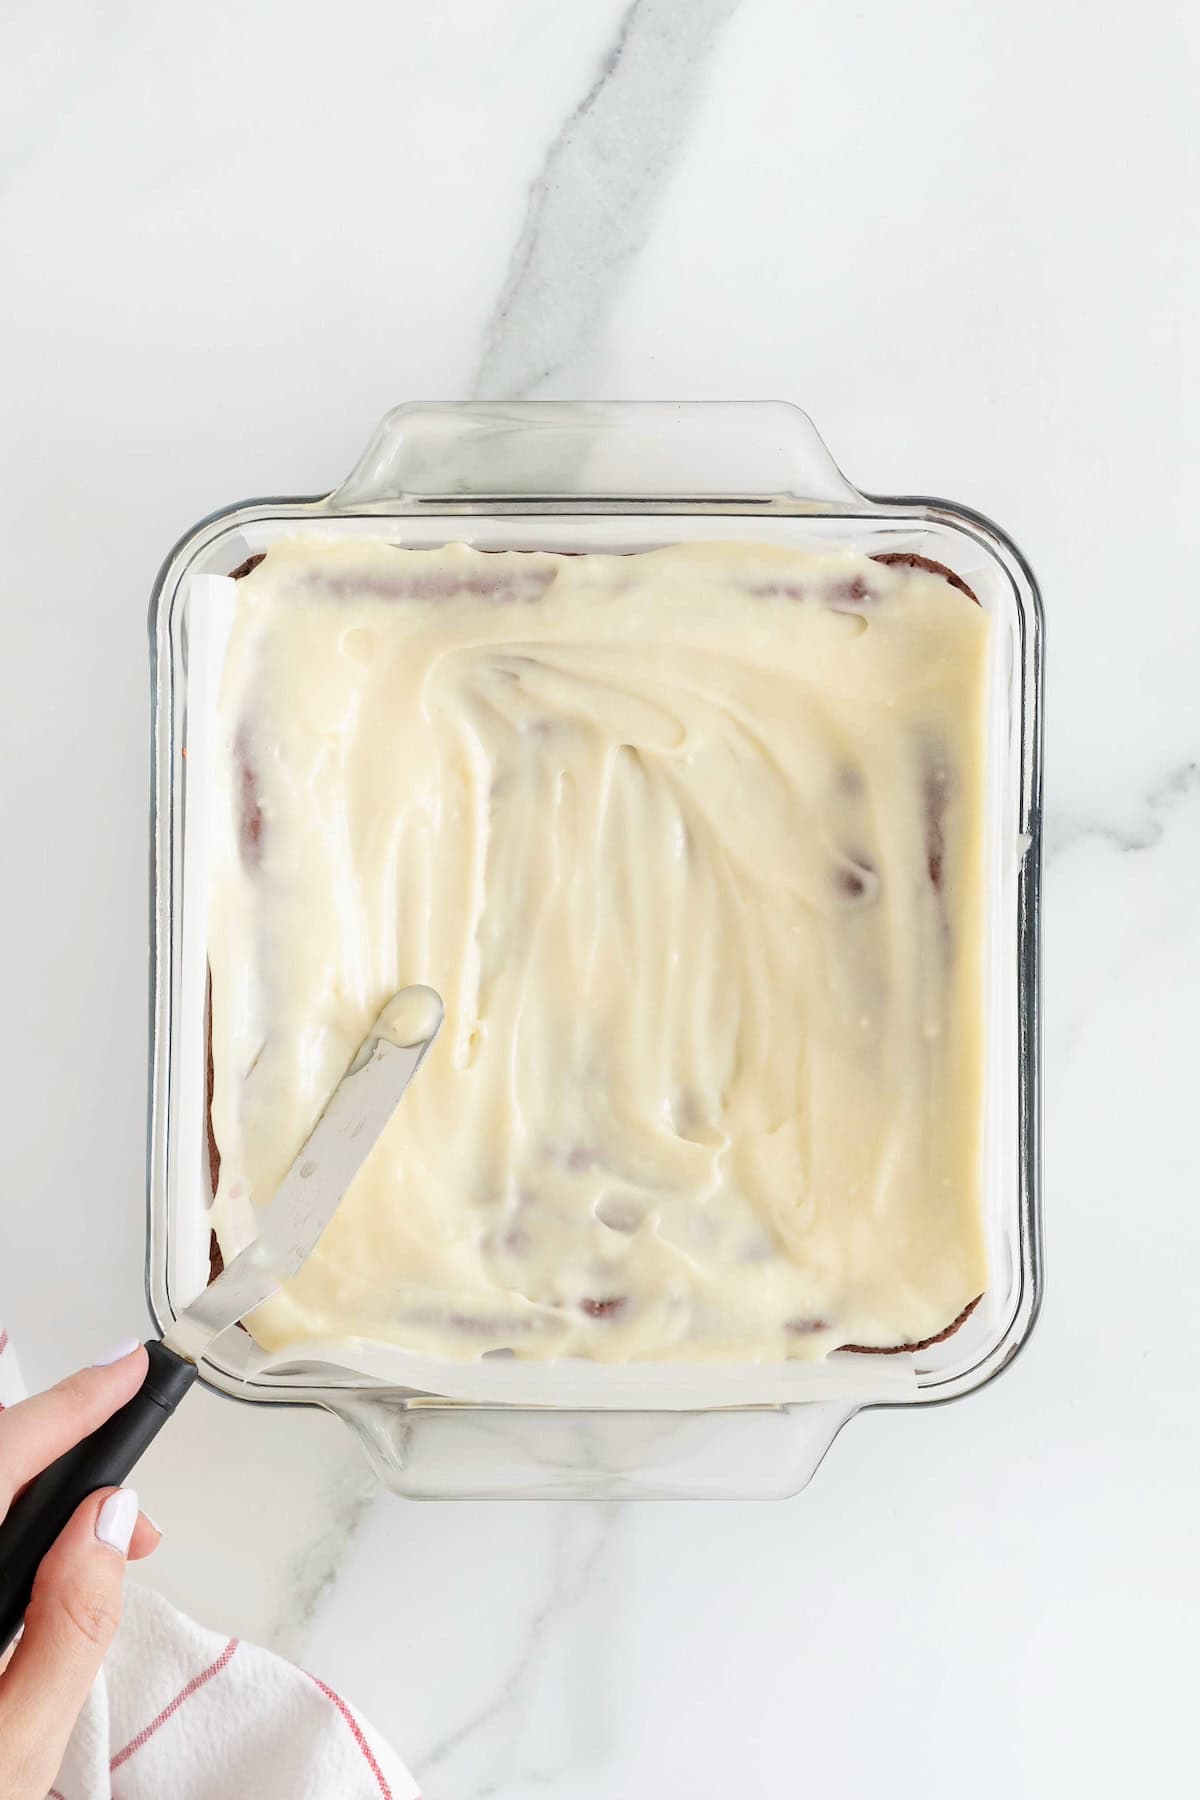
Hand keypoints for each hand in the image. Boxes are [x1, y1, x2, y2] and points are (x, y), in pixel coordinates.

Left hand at [0, 1343, 161, 1799]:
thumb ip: (71, 1628)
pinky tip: (35, 1551)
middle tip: (135, 1526)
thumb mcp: (16, 1752)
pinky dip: (5, 1522)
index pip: (1, 1458)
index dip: (70, 1403)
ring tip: (96, 1549)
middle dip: (68, 1470)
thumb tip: (106, 1519)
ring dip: (30, 1500)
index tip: (125, 1367)